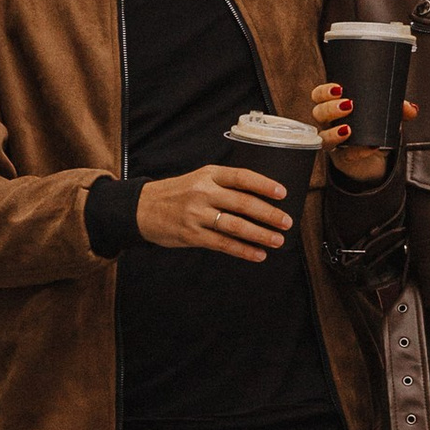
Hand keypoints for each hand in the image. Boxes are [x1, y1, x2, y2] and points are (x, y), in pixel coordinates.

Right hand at [137, 164, 293, 260]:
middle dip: (268, 214)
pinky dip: (243, 250)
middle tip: (287, 222)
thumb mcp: (199, 179)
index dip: (264, 185)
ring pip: (235, 226)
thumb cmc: (177, 193)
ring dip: (260, 234)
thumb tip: (260, 197)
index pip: (241, 177)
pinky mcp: (192, 235)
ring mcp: (196, 214)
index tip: (283, 193)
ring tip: (277, 240)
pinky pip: (223, 244)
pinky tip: (258, 254)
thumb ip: (225, 185)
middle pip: (242, 203)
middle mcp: (203, 193)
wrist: (142, 208)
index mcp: (208, 175)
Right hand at [310, 76, 415, 186]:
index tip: (338, 88)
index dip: (323, 92)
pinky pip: (345, 155)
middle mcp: (329, 124)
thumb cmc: (372, 129)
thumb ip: (399, 109)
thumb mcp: (385, 116)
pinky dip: (358, 151)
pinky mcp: (342, 159)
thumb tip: (411, 108)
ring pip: (323, 136)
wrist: (373, 157)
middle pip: (318, 114)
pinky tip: (370, 146)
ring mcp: (333, 142)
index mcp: (334, 107)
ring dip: (335, 132)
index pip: (319, 96)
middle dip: (330, 108)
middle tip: (348, 106)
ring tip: (349, 130)